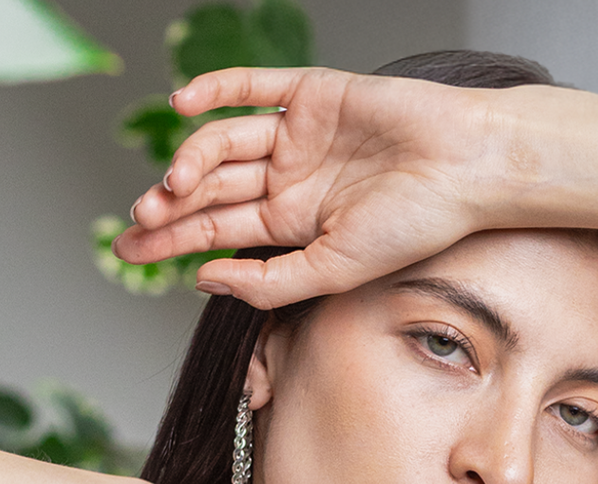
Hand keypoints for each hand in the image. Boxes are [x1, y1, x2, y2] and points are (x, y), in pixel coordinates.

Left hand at [113, 68, 532, 308]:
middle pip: (213, 189)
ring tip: (170, 184)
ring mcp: (299, 134)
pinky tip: (183, 103)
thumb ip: (268, 283)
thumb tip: (203, 278)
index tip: (132, 252)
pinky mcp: (312, 91)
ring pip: (225, 142)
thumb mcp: (331, 272)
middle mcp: (291, 180)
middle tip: (135, 221)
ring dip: (190, 160)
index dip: (174, 241)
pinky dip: (217, 87)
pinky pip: (255, 84)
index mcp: (295, 226)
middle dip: (171, 207)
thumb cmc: (414, 227)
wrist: (465, 168)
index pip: (220, 233)